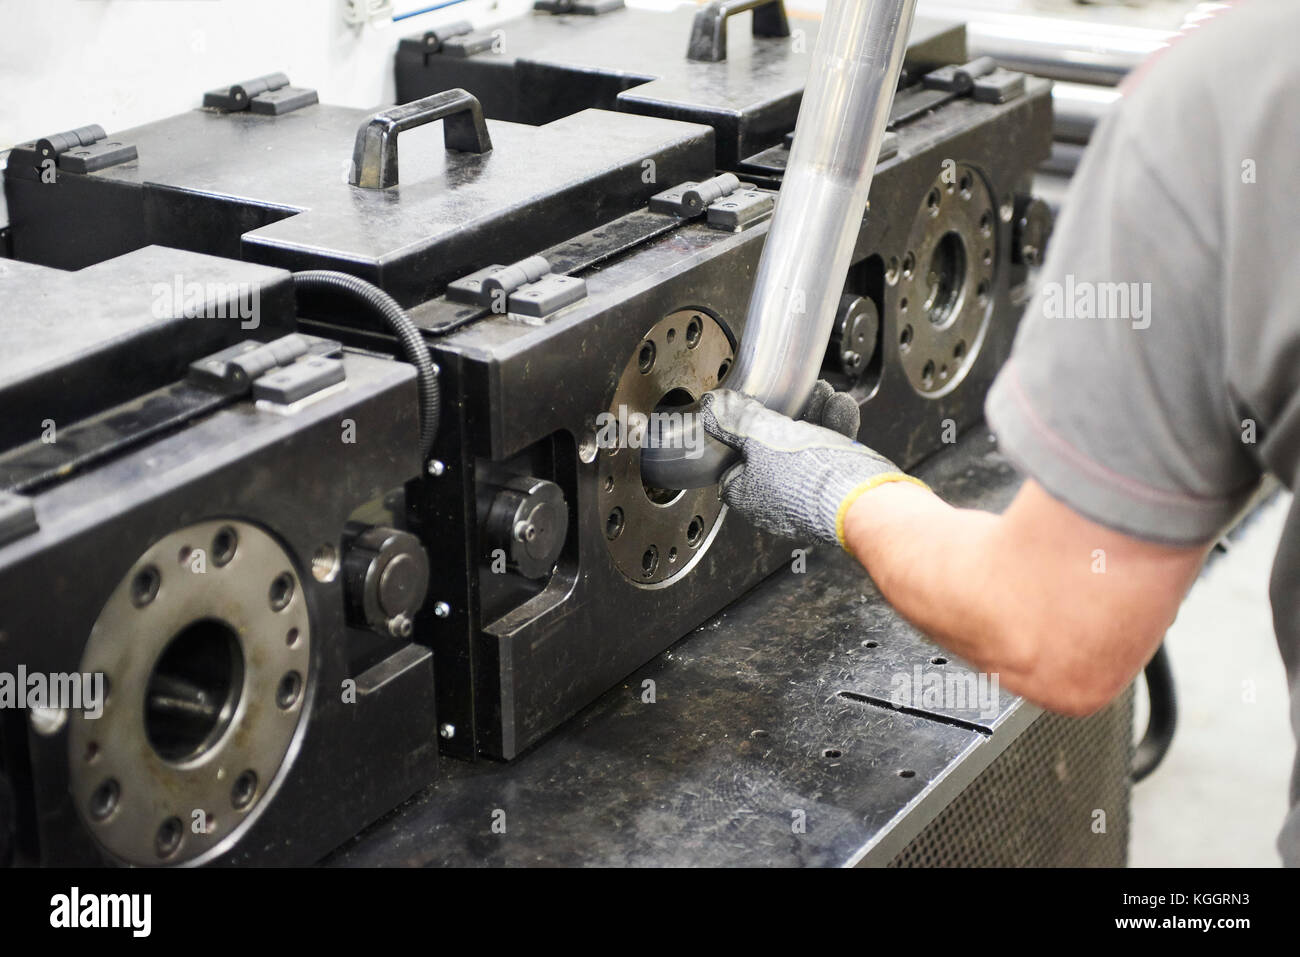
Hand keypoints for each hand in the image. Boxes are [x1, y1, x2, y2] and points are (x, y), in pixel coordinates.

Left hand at [700, 383, 926, 545]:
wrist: (863, 501)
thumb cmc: (807, 477)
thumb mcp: (759, 436)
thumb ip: (734, 419)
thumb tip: (711, 407)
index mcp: (746, 493)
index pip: (732, 460)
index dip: (738, 432)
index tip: (746, 409)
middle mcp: (775, 499)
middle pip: (771, 447)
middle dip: (786, 413)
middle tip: (792, 393)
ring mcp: (806, 495)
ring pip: (804, 446)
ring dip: (814, 414)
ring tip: (821, 391)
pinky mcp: (835, 489)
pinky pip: (830, 454)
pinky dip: (835, 428)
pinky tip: (840, 406)